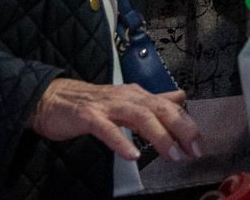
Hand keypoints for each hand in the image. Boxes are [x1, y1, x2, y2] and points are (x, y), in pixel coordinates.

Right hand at [28, 78, 201, 162]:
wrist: (51, 99)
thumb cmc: (91, 103)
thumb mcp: (127, 100)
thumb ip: (154, 101)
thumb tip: (181, 97)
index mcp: (137, 95)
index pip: (168, 108)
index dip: (186, 125)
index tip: (199, 145)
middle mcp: (126, 97)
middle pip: (159, 109)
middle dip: (180, 128)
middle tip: (193, 150)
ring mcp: (107, 106)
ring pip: (138, 116)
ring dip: (158, 135)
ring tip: (172, 153)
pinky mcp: (87, 116)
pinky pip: (106, 129)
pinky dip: (120, 141)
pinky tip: (131, 154)